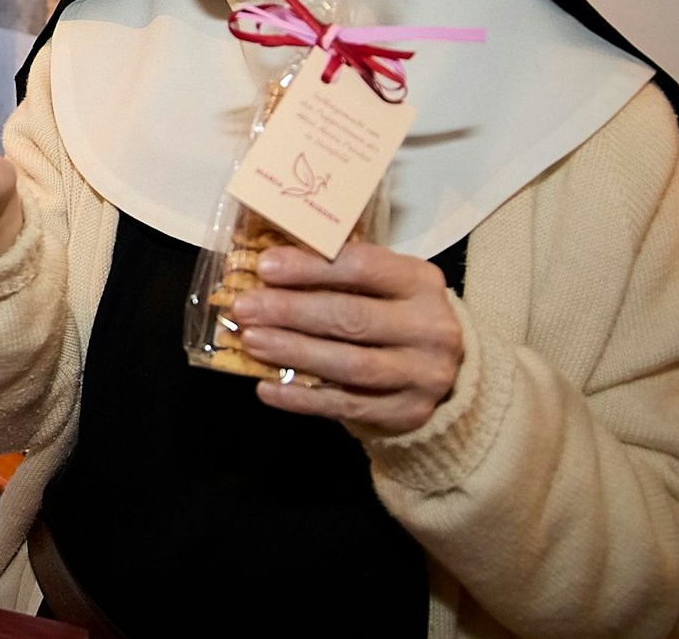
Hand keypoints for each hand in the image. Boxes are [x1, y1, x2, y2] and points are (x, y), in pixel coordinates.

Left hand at [231, 243, 463, 436]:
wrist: (434, 372)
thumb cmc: (391, 315)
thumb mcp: (378, 285)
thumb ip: (334, 274)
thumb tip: (265, 267)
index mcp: (421, 282)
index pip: (363, 267)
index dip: (311, 268)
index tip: (265, 267)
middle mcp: (430, 327)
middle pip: (352, 317)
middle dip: (291, 312)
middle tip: (244, 308)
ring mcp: (423, 374)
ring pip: (349, 364)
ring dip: (293, 352)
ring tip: (250, 341)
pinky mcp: (407, 413)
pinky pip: (346, 406)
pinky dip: (301, 397)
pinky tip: (267, 387)